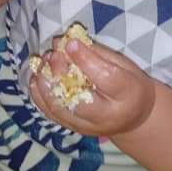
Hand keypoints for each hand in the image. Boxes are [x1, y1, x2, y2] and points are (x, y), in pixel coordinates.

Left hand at [29, 38, 155, 136]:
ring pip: (62, 111)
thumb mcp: (124, 64)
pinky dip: (40, 97)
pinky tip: (37, 79)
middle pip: (81, 100)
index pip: (106, 78)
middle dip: (62, 75)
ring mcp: (90, 127)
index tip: (70, 42)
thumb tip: (68, 40)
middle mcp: (108, 116)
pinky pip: (53, 116)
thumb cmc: (130, 84)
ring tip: (42, 64)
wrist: (135, 118)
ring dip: (46, 86)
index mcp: (128, 94)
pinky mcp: (76, 130)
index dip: (85, 59)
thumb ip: (98, 54)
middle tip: (53, 55)